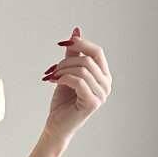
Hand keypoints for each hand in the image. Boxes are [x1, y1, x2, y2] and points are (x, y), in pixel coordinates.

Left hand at [41, 26, 110, 143]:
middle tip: (52, 69)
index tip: (64, 43)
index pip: (97, 52)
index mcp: (103, 76)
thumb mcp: (67, 72)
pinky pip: (78, 81)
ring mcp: (102, 95)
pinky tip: (53, 81)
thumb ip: (73, 54)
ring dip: (62, 70)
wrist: (56, 126)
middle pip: (89, 59)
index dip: (81, 44)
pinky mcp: (93, 103)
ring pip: (82, 70)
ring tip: (51, 76)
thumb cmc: (63, 101)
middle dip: (66, 61)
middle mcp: (106, 84)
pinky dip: (63, 78)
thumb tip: (76, 30)